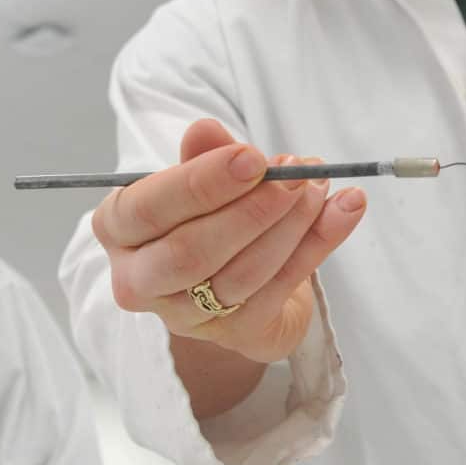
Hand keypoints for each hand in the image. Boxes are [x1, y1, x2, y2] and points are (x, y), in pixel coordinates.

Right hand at [92, 118, 366, 364]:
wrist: (236, 278)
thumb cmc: (206, 216)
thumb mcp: (201, 178)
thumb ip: (203, 156)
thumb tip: (205, 130)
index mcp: (119, 231)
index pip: (146, 209)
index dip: (200, 183)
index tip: (252, 157)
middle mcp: (141, 281)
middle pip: (190, 252)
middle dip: (251, 210)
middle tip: (295, 174)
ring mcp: (188, 316)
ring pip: (241, 275)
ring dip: (291, 225)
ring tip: (319, 185)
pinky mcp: (238, 335)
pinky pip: (282, 288)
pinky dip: (320, 244)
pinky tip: (346, 208)